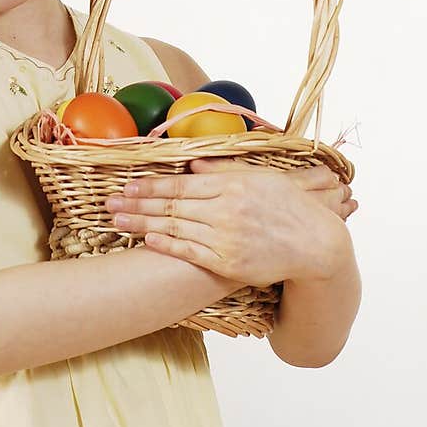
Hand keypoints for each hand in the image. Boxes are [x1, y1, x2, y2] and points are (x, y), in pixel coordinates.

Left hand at [104, 156, 351, 285]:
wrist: (318, 245)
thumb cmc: (291, 207)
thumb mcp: (263, 177)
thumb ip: (226, 169)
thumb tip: (194, 163)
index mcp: (232, 185)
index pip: (180, 183)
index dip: (150, 184)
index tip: (127, 184)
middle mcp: (225, 210)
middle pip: (171, 205)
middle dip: (136, 203)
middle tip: (109, 202)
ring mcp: (226, 238)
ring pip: (175, 228)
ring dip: (142, 224)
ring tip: (117, 220)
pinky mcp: (228, 263)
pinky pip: (190, 253)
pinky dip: (166, 245)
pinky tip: (147, 240)